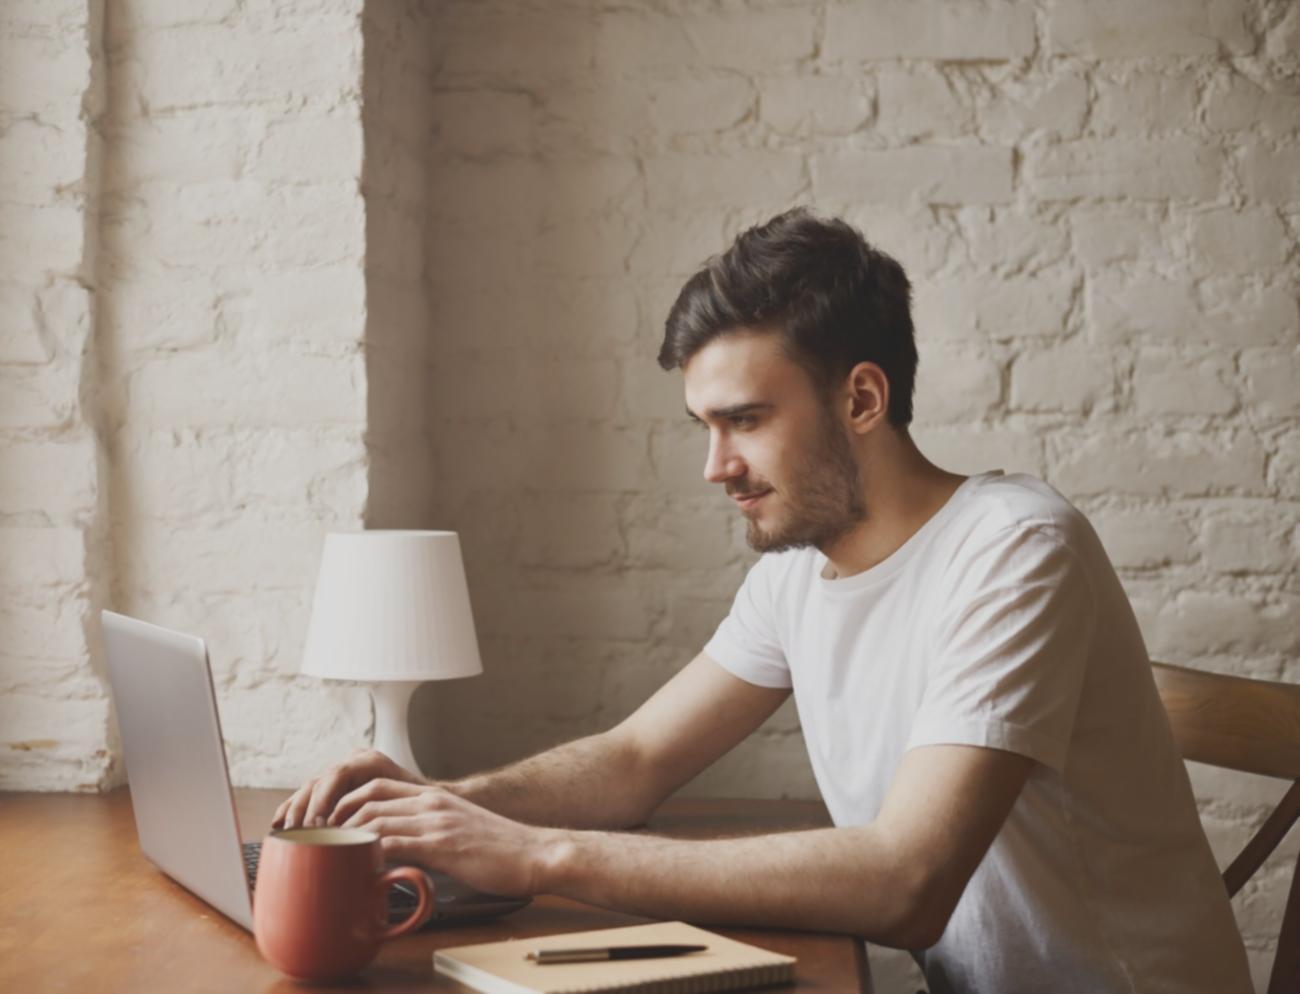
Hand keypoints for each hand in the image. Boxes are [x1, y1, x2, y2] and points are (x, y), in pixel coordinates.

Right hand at [272, 749, 423, 829]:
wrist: (432, 804)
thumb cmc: (423, 812)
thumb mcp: (409, 815)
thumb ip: (389, 825)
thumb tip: (366, 848)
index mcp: (371, 763)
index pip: (337, 776)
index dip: (323, 800)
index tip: (317, 826)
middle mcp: (354, 763)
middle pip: (320, 782)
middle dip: (305, 808)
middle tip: (297, 834)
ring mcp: (343, 774)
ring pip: (311, 788)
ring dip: (295, 811)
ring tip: (285, 834)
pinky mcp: (335, 788)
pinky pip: (310, 795)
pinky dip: (294, 808)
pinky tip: (279, 824)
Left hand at [339, 779, 564, 897]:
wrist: (535, 853)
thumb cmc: (500, 850)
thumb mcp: (459, 830)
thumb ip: (429, 834)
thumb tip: (399, 855)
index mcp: (434, 797)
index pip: (376, 787)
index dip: (346, 803)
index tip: (330, 825)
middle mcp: (431, 803)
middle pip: (367, 799)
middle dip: (336, 818)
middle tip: (320, 841)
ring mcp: (436, 822)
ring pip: (375, 819)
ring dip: (346, 838)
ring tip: (330, 856)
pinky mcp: (442, 845)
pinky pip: (394, 843)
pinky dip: (371, 855)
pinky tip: (359, 868)